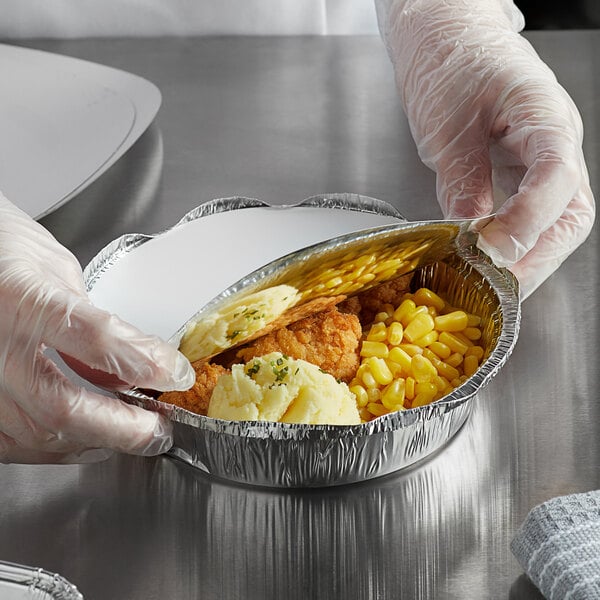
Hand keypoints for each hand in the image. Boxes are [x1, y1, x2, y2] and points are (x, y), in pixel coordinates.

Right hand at [0, 194, 193, 462]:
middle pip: (62, 406)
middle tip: (158, 430)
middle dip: (123, 427)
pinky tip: (85, 440)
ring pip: (38, 434)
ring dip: (96, 440)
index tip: (176, 374)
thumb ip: (93, 320)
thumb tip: (138, 363)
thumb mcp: (58, 271)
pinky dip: (57, 448)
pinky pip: (13, 444)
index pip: (94, 339)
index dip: (144, 362)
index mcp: (21, 299)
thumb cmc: (3, 255)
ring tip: (131, 433)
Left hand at [376, 0, 594, 297]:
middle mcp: (556, 144)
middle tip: (494, 290)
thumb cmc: (449, 66)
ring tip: (489, 287)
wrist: (446, 41)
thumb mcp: (448, 127)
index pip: (556, 178)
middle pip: (569, 215)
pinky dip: (513, 247)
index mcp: (544, 117)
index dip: (528, 222)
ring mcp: (544, 161)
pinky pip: (531, 218)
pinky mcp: (525, 175)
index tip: (491, 251)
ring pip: (556, 224)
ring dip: (525, 261)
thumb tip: (467, 238)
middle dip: (534, 259)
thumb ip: (461, 181)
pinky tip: (488, 263)